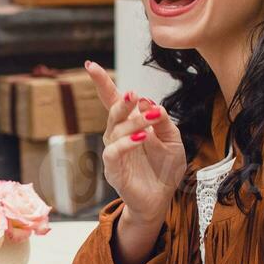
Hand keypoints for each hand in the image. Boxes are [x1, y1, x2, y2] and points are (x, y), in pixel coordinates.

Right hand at [84, 60, 185, 224]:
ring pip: (115, 130)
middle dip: (122, 103)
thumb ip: (164, 122)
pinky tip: (141, 137)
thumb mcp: (173, 140)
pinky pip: (113, 152)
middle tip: (135, 95)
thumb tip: (151, 103)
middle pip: (113, 113)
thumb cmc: (165, 169)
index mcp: (129, 125)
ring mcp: (114, 152)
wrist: (162, 199)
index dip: (102, 83)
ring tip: (151, 118)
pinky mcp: (114, 170)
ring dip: (133, 121)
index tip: (90, 65)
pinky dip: (126, 142)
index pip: (111, 100)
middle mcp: (117, 136)